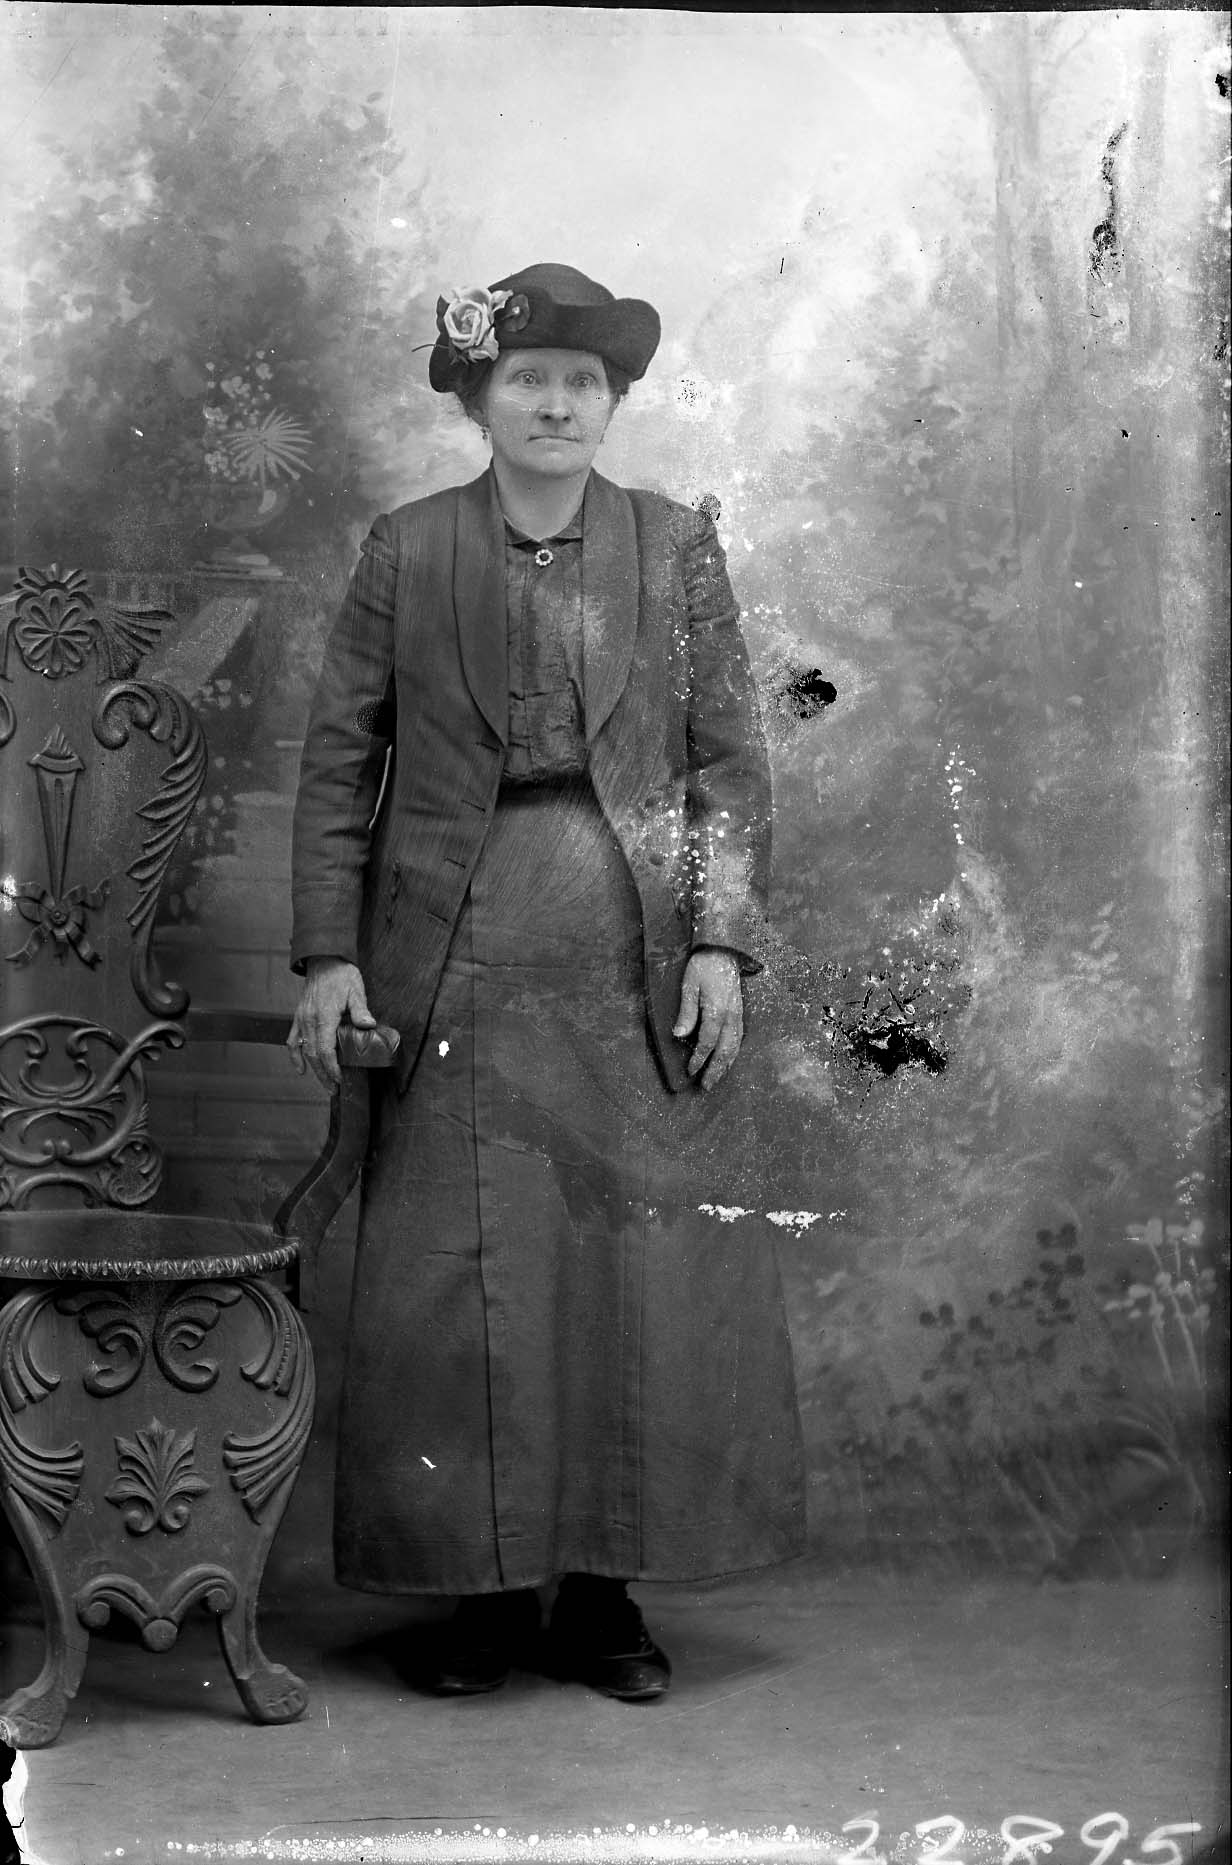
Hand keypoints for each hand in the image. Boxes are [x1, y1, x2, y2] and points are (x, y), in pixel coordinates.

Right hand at [288, 957, 375, 1091]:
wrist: (323, 960)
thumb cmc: (342, 974)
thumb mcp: (356, 990)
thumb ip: (360, 1009)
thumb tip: (369, 1025)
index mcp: (324, 1016)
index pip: (326, 1049)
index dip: (332, 1068)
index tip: (341, 1079)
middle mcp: (309, 1020)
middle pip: (314, 1055)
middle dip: (324, 1075)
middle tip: (335, 1090)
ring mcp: (301, 1019)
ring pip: (304, 1050)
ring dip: (314, 1069)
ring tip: (325, 1084)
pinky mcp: (298, 1017)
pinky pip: (292, 1040)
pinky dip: (295, 1056)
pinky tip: (300, 1069)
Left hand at [673, 948, 743, 1089]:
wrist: (724, 950)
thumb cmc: (703, 965)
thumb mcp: (689, 985)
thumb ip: (686, 1011)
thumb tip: (678, 1035)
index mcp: (717, 1010)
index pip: (707, 1042)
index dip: (699, 1059)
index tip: (690, 1071)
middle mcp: (731, 1016)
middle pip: (724, 1050)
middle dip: (715, 1070)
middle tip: (706, 1087)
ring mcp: (738, 1015)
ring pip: (734, 1047)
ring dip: (725, 1065)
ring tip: (717, 1079)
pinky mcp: (740, 1013)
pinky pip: (739, 1039)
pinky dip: (733, 1053)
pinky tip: (727, 1060)